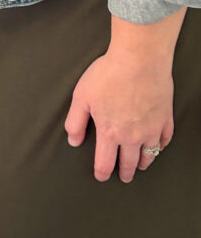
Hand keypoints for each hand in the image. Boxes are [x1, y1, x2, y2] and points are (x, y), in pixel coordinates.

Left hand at [65, 24, 178, 182]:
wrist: (139, 60)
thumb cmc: (109, 75)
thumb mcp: (82, 96)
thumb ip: (76, 121)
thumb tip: (73, 140)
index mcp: (110, 132)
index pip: (105, 162)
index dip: (101, 172)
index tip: (101, 176)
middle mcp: (132, 136)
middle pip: (129, 163)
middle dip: (124, 172)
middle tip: (123, 176)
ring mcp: (151, 129)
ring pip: (149, 155)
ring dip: (143, 162)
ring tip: (139, 165)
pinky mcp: (165, 118)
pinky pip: (165, 139)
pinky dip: (160, 145)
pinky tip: (157, 144)